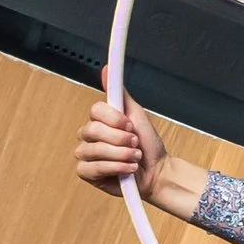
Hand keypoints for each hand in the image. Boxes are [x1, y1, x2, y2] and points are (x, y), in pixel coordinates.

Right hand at [76, 96, 203, 216]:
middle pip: (92, 130)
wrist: (157, 170)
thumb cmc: (147, 144)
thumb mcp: (137, 115)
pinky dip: (116, 168)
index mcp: (101, 120)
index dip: (113, 118)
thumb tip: (107, 70)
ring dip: (121, 154)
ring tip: (135, 157)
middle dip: (119, 138)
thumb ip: (121, 95)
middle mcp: (90, 136)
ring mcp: (86, 154)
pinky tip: (128, 169)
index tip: (129, 124)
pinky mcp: (86, 173)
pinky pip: (93, 168)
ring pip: (94, 150)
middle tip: (135, 143)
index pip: (95, 111)